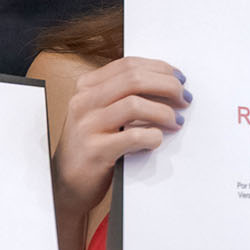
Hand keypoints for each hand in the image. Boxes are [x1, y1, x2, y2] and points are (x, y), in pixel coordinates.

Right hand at [53, 56, 187, 219]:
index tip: (179, 78)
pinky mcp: (95, 151)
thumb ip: (123, 95)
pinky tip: (158, 139)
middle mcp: (83, 102)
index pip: (128, 65)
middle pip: (134, 79)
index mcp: (86, 87)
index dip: (159, 68)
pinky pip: (133, 136)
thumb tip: (167, 84)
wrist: (65, 184)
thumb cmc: (91, 146)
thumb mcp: (100, 113)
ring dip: (163, 111)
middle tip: (184, 98)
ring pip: (134, 104)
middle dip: (167, 86)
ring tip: (176, 121)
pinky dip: (152, 136)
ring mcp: (87, 126)